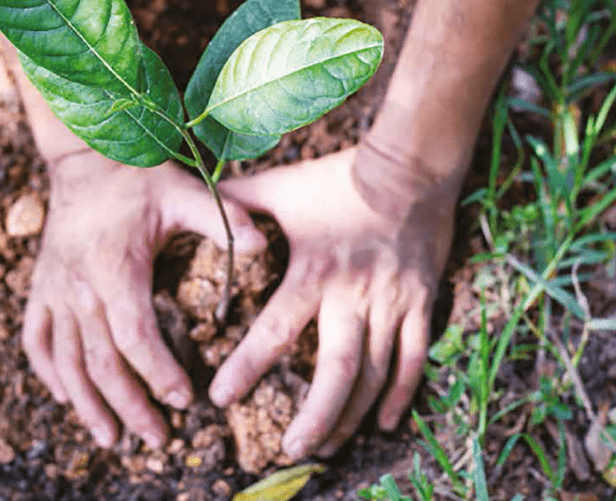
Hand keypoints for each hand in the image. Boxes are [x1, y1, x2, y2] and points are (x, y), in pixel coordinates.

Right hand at [22, 150, 264, 448]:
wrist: (85, 156)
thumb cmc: (140, 177)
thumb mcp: (186, 192)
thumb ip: (224, 220)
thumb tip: (264, 244)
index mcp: (115, 267)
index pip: (134, 336)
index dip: (158, 373)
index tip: (185, 400)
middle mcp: (77, 285)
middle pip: (100, 362)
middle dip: (129, 406)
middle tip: (158, 439)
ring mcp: (53, 289)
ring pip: (65, 361)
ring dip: (86, 405)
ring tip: (111, 440)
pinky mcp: (40, 288)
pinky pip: (35, 340)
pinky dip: (48, 373)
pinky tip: (66, 397)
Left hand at [209, 147, 455, 458]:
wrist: (410, 167)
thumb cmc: (337, 180)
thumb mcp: (282, 187)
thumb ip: (238, 204)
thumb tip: (195, 206)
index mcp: (314, 271)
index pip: (275, 330)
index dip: (246, 367)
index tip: (220, 399)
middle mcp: (354, 295)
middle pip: (338, 371)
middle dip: (315, 417)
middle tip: (289, 449)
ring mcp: (392, 303)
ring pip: (376, 375)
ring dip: (351, 416)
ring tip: (327, 447)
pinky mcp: (420, 304)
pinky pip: (414, 359)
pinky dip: (401, 395)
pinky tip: (384, 424)